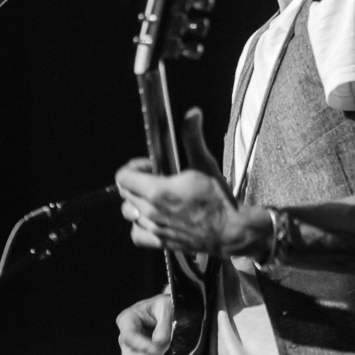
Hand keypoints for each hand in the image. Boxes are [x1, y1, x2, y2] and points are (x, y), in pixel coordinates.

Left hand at [116, 108, 270, 258]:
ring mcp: (155, 228)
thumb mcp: (204, 162)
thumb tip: (192, 113)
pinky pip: (137, 235)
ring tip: (154, 198)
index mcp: (157, 191)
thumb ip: (193, 137)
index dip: (134, 167)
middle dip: (136, 182)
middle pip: (125, 194)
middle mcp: (151, 211)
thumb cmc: (218, 198)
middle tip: (155, 178)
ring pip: (130, 213)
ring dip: (137, 203)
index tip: (150, 166)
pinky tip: (153, 219)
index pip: (123, 178)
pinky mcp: (162, 241)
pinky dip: (140, 226)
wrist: (232, 230)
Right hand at [116, 293, 171, 354]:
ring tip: (165, 348)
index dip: (142, 346)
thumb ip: (163, 325)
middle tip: (163, 349)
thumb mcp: (165, 308)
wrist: (167, 309)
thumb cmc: (163, 306)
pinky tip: (163, 353)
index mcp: (127, 319)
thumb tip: (158, 341)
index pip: (129, 337)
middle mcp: (126, 336)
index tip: (156, 348)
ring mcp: (131, 348)